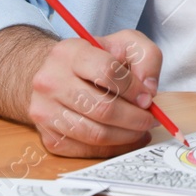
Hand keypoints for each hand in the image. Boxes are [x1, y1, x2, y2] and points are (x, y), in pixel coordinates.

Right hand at [25, 29, 162, 157]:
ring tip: (141, 130)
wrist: (55, 76)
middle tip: (149, 120)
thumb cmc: (94, 59)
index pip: (107, 72)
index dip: (134, 88)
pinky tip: (126, 140)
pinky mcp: (48, 137)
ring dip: (126, 136)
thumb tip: (148, 91)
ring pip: (95, 134)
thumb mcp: (124, 44)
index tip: (148, 97)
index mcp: (71, 53)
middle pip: (102, 108)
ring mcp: (46, 111)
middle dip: (134, 118)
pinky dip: (113, 149)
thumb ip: (145, 57)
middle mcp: (51, 81)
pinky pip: (86, 151)